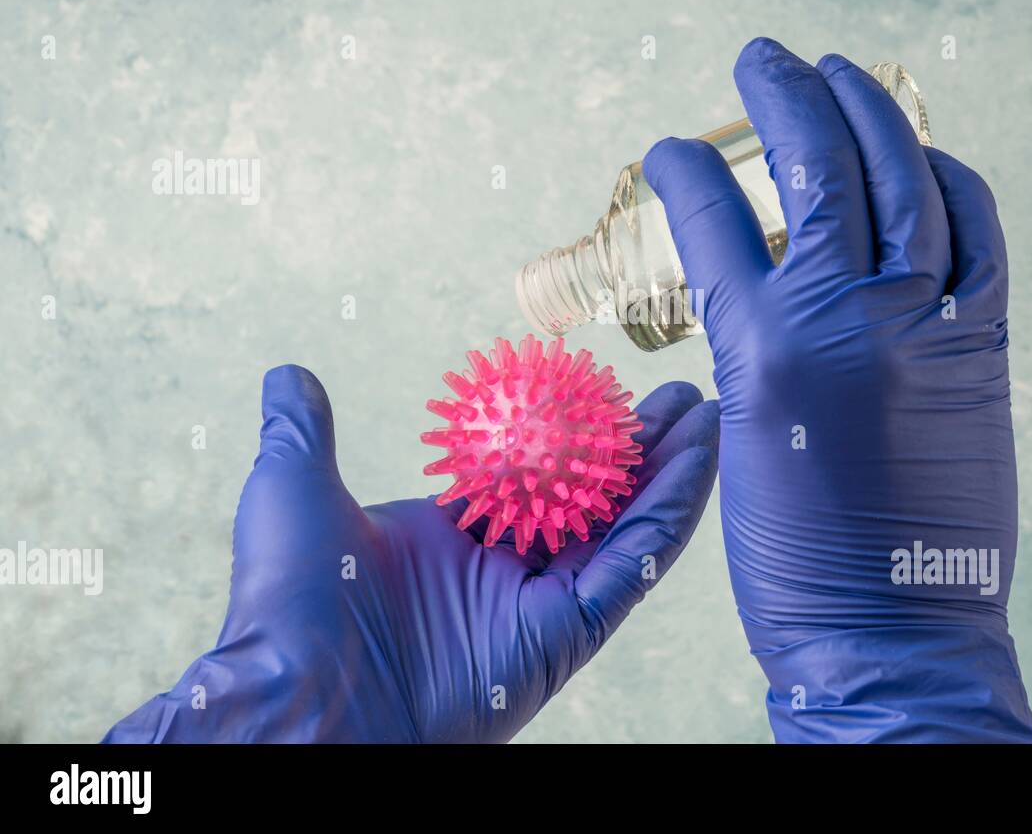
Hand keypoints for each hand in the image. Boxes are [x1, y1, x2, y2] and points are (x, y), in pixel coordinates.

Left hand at [103, 365, 717, 741]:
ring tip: (705, 414)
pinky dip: (672, 510)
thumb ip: (306, 431)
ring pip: (625, 527)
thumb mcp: (297, 489)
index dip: (571, 432)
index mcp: (452, 542)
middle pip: (591, 499)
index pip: (532, 476)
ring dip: (670, 470)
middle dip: (636, 447)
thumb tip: (289, 378)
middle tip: (673, 397)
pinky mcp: (567, 632)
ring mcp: (539, 604)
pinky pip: (633, 563)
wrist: (303, 689)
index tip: (601, 386)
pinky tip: (700, 458)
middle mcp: (504, 573)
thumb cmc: (290, 596)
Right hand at [643, 38, 1031, 741]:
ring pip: (906, 177)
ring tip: (842, 72)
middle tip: (761, 59)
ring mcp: (929, 324)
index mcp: (766, 348)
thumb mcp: (739, 443)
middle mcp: (850, 317)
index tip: (671, 150)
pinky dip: (953, 182)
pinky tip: (927, 160)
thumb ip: (748, 347)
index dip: (685, 171)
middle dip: (785, 93)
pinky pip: (979, 233)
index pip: (712, 219)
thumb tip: (754, 280)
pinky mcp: (983, 346)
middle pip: (820, 163)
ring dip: (871, 111)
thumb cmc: (798, 562)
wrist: (893, 637)